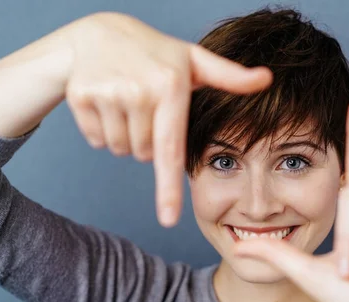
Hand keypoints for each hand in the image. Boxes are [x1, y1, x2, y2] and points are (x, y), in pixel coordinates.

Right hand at [64, 12, 271, 226]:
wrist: (99, 33)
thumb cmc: (156, 53)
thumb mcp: (193, 60)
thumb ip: (230, 77)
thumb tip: (267, 79)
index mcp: (170, 87)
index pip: (171, 150)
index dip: (168, 189)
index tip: (167, 220)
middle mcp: (139, 92)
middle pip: (145, 154)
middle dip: (148, 140)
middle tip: (146, 105)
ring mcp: (107, 94)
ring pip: (121, 150)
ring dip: (126, 136)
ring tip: (126, 101)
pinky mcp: (81, 97)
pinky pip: (98, 141)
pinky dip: (102, 130)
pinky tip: (106, 101)